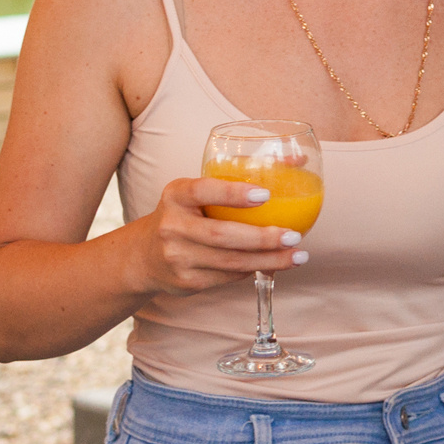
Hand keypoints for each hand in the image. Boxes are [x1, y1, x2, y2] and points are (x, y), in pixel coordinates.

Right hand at [126, 176, 306, 296]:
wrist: (144, 256)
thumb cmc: (184, 216)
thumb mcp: (194, 193)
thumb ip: (235, 179)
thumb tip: (298, 161)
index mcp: (175, 195)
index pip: (203, 190)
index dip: (233, 193)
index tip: (266, 194)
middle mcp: (172, 226)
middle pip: (222, 234)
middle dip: (262, 238)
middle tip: (293, 235)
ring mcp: (177, 257)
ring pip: (230, 261)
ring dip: (269, 261)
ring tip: (296, 255)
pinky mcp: (186, 281)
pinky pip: (228, 277)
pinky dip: (254, 269)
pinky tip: (274, 264)